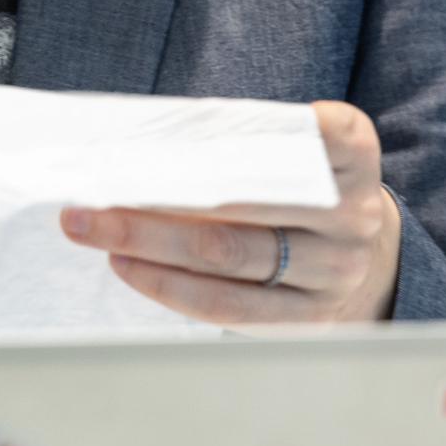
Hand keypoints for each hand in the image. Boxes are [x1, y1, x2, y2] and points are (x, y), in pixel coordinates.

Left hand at [59, 100, 401, 324]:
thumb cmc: (290, 177)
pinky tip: (128, 267)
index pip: (305, 129)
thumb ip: (231, 136)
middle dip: (153, 199)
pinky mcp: (312, 316)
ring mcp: (337, 268)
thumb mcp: (283, 143)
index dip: (245, 128)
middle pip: (240, 203)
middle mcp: (352, 211)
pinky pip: (232, 306)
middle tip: (89, 196)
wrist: (357, 250)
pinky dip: (172, 286)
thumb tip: (135, 146)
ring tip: (94, 230)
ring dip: (149, 245)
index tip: (176, 130)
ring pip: (228, 256)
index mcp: (350, 150)